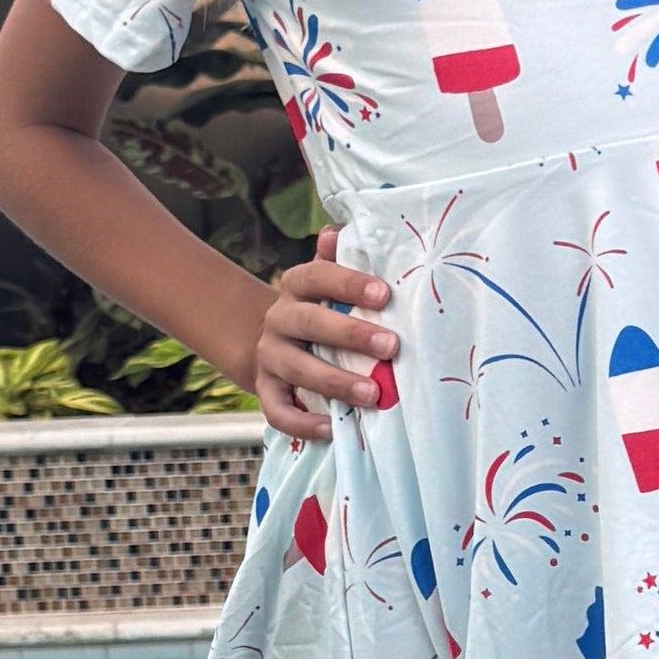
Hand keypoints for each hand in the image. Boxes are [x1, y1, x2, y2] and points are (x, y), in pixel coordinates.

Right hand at [244, 228, 399, 442]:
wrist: (276, 345)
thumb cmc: (322, 310)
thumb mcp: (329, 283)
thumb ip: (339, 259)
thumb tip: (340, 231)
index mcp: (296, 286)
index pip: (316, 276)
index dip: (348, 283)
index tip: (385, 294)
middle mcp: (279, 319)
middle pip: (308, 323)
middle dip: (350, 334)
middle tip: (392, 346)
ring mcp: (270, 357)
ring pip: (297, 369)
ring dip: (335, 382)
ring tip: (373, 394)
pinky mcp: (266, 390)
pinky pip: (277, 410)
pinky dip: (302, 423)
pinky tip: (331, 428)